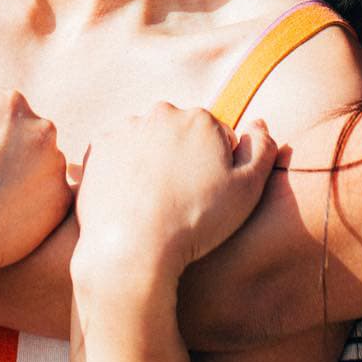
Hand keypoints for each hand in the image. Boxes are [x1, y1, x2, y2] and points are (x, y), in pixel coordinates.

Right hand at [0, 89, 71, 278]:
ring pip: (45, 163)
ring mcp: (55, 163)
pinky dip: (36, 204)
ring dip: (28, 176)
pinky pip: (52, 195)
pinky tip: (9, 216)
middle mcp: (39, 126)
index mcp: (8, 102)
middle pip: (31, 134)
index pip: (6, 110)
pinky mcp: (62, 197)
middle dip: (13, 151)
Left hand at [74, 104, 276, 279]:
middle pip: (182, 134)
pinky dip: (126, 169)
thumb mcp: (247, 190)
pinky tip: (132, 198)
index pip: (218, 136)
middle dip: (186, 158)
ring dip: (155, 161)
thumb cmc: (196, 221)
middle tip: (184, 198)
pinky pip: (120, 153)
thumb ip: (262, 150)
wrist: (131, 248)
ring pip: (150, 141)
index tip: (210, 195)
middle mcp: (162, 114)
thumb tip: (258, 124)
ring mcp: (126, 129)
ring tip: (156, 202)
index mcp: (200, 119)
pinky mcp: (99, 148)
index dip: (219, 168)